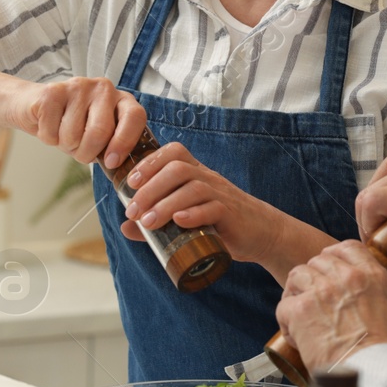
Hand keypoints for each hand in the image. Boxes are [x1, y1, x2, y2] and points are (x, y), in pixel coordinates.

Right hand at [13, 77, 145, 168]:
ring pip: (73, 135)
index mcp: (122, 100)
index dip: (124, 143)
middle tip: (80, 152)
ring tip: (64, 135)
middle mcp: (103, 88)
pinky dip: (48, 139)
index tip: (111, 162)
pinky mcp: (52, 92)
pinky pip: (52, 131)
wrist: (36, 105)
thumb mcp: (100, 137)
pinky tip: (49, 126)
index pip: (135, 117)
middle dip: (86, 153)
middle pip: (100, 131)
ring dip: (66, 146)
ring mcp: (78, 87)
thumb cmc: (74, 126)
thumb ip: (113, 146)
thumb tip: (117, 167)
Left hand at [118, 142, 317, 273]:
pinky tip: (180, 222)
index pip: (173, 153)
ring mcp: (221, 195)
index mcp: (196, 173)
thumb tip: (126, 226)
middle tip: (132, 210)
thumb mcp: (186, 219)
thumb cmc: (219, 223)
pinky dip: (194, 214)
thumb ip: (156, 221)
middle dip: (150, 188)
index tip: (129, 182)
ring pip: (193, 188)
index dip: (149, 162)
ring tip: (148, 222)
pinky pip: (214, 208)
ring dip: (166, 204)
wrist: (261, 233)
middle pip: (178, 169)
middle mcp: (208, 178)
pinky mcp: (232, 214)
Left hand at [276, 241, 386, 372]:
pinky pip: (284, 306)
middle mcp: (346, 276)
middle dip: (312, 278)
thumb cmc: (386, 353)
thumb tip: (362, 300)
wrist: (374, 372)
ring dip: (296, 294)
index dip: (333, 256)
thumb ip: (374, 295)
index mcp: (371, 275)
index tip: (328, 270)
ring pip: (297, 276)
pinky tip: (297, 338)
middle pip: (317, 261)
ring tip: (301, 318)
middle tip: (312, 301)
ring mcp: (322, 290)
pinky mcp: (301, 309)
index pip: (346, 247)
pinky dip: (287, 323)